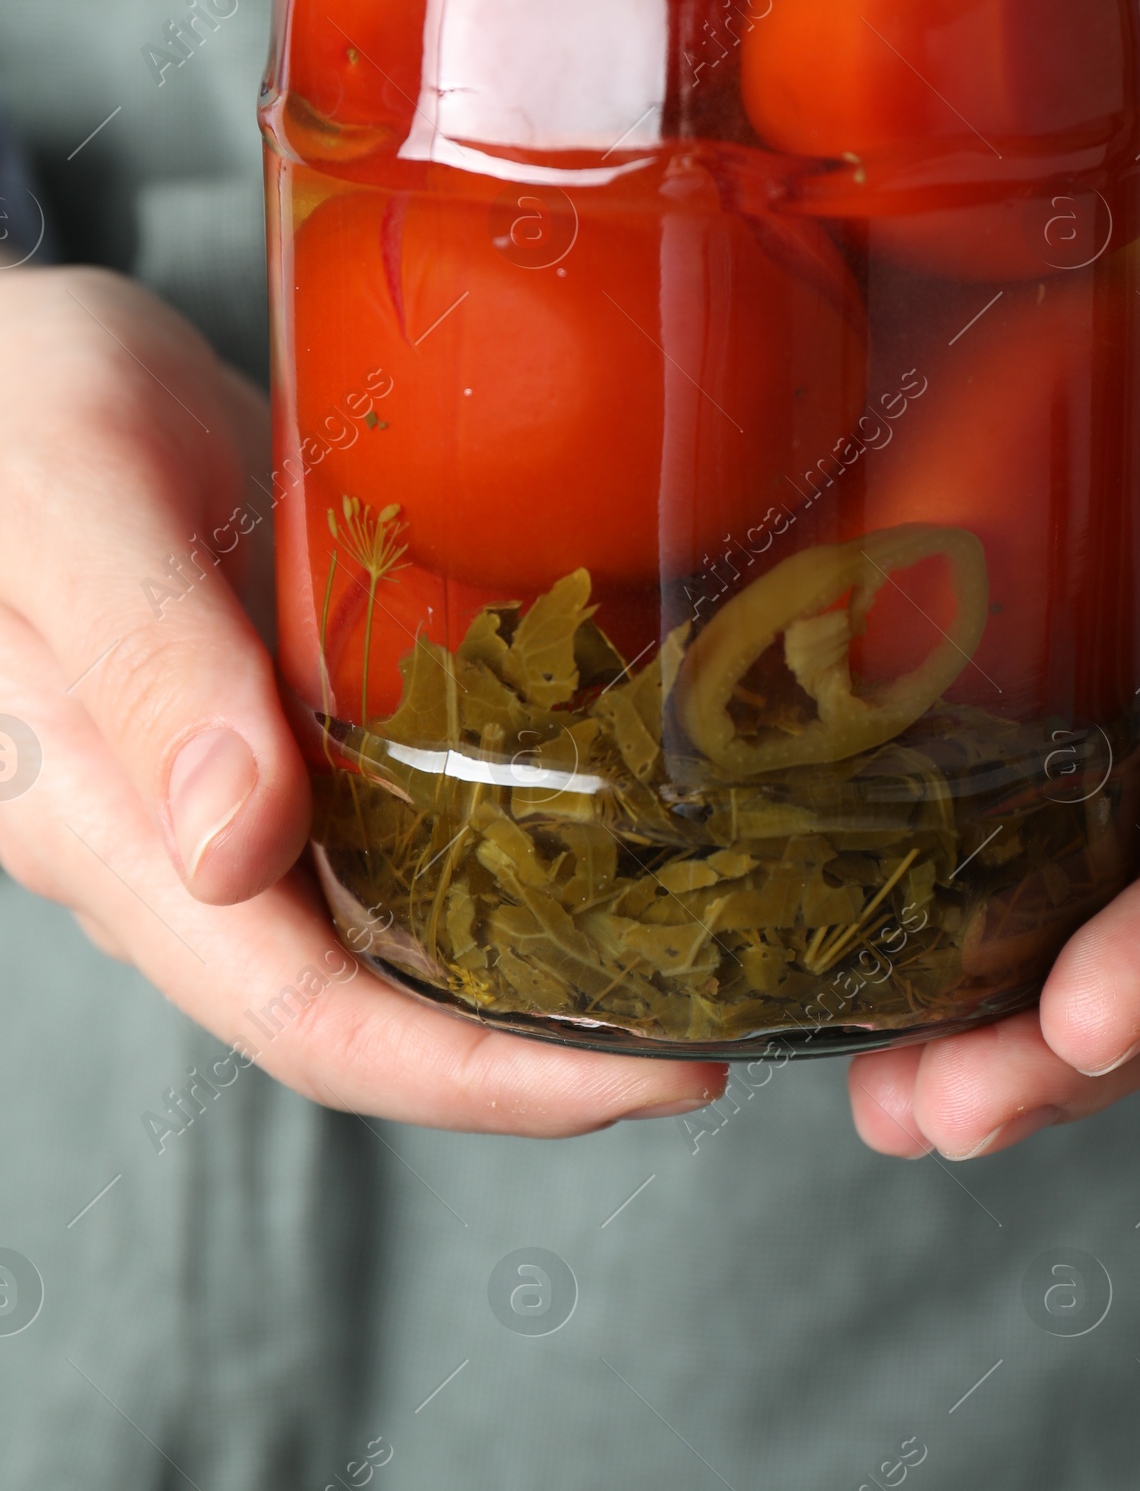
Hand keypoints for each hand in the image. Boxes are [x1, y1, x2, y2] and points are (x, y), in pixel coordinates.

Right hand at [0, 269, 723, 1131]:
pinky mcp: (262, 738)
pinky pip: (385, 838)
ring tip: (687, 948)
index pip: (306, 1019)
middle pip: (367, 1013)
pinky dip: (498, 857)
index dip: (479, 1079)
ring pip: (382, 941)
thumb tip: (235, 850)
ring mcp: (213, 802)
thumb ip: (146, 663)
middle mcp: (164, 849)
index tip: (654, 1081)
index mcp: (100, 825)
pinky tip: (601, 827)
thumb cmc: (11, 410)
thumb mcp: (70, 504)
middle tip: (718, 1025)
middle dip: (542, 1054)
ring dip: (529, 974)